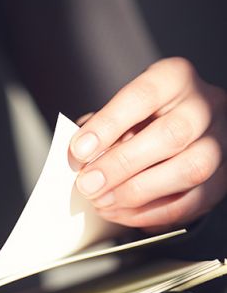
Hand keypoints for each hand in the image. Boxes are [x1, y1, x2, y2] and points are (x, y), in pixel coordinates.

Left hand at [70, 57, 226, 231]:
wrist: (181, 128)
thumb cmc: (141, 117)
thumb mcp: (119, 110)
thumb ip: (101, 129)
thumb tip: (82, 159)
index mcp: (174, 78)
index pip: (143, 96)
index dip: (108, 125)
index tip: (78, 151)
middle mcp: (204, 107)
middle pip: (172, 135)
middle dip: (122, 165)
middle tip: (88, 184)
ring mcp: (219, 143)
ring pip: (189, 170)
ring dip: (137, 193)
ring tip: (102, 202)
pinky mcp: (222, 179)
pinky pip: (191, 202)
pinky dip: (151, 213)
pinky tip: (122, 213)